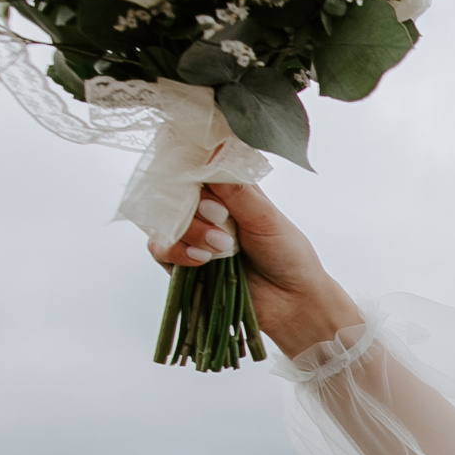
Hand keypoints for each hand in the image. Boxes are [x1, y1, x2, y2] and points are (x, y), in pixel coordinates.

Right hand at [149, 182, 360, 359]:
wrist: (293, 303)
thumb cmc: (288, 255)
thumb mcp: (266, 217)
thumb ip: (236, 190)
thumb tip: (214, 150)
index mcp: (229, 191)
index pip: (195, 169)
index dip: (194, 174)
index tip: (209, 186)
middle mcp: (207, 210)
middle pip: (176, 193)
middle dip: (196, 208)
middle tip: (222, 219)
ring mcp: (193, 236)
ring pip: (166, 221)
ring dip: (191, 231)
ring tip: (223, 247)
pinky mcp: (184, 263)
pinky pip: (161, 249)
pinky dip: (178, 252)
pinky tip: (203, 260)